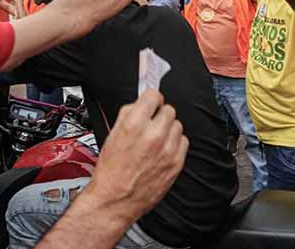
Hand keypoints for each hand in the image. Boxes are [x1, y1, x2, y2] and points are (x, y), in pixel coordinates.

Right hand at [80, 90, 187, 220]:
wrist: (116, 200)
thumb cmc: (111, 171)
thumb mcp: (112, 134)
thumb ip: (128, 113)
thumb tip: (140, 101)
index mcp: (134, 124)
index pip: (153, 95)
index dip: (150, 99)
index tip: (149, 103)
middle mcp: (153, 135)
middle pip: (168, 109)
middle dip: (159, 115)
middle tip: (150, 124)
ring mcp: (167, 149)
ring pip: (177, 124)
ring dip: (167, 129)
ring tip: (155, 140)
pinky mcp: (176, 162)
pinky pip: (183, 141)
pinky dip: (174, 143)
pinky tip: (162, 150)